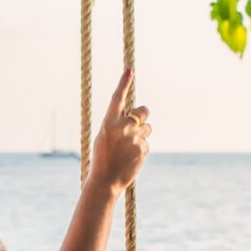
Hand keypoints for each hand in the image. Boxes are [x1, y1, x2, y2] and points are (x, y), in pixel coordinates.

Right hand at [90, 68, 150, 191]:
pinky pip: (146, 142)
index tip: (129, 70)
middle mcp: (122, 127)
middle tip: (135, 124)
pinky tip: (131, 157)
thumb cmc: (102, 157)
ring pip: (147, 127)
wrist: (106, 180)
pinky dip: (141, 148)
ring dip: (141, 133)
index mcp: (108, 122)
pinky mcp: (143, 148)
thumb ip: (117, 123)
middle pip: (142, 110)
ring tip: (128, 147)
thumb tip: (134, 115)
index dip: (123, 83)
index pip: (117, 98)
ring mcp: (134, 137)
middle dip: (141, 114)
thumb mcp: (104, 136)